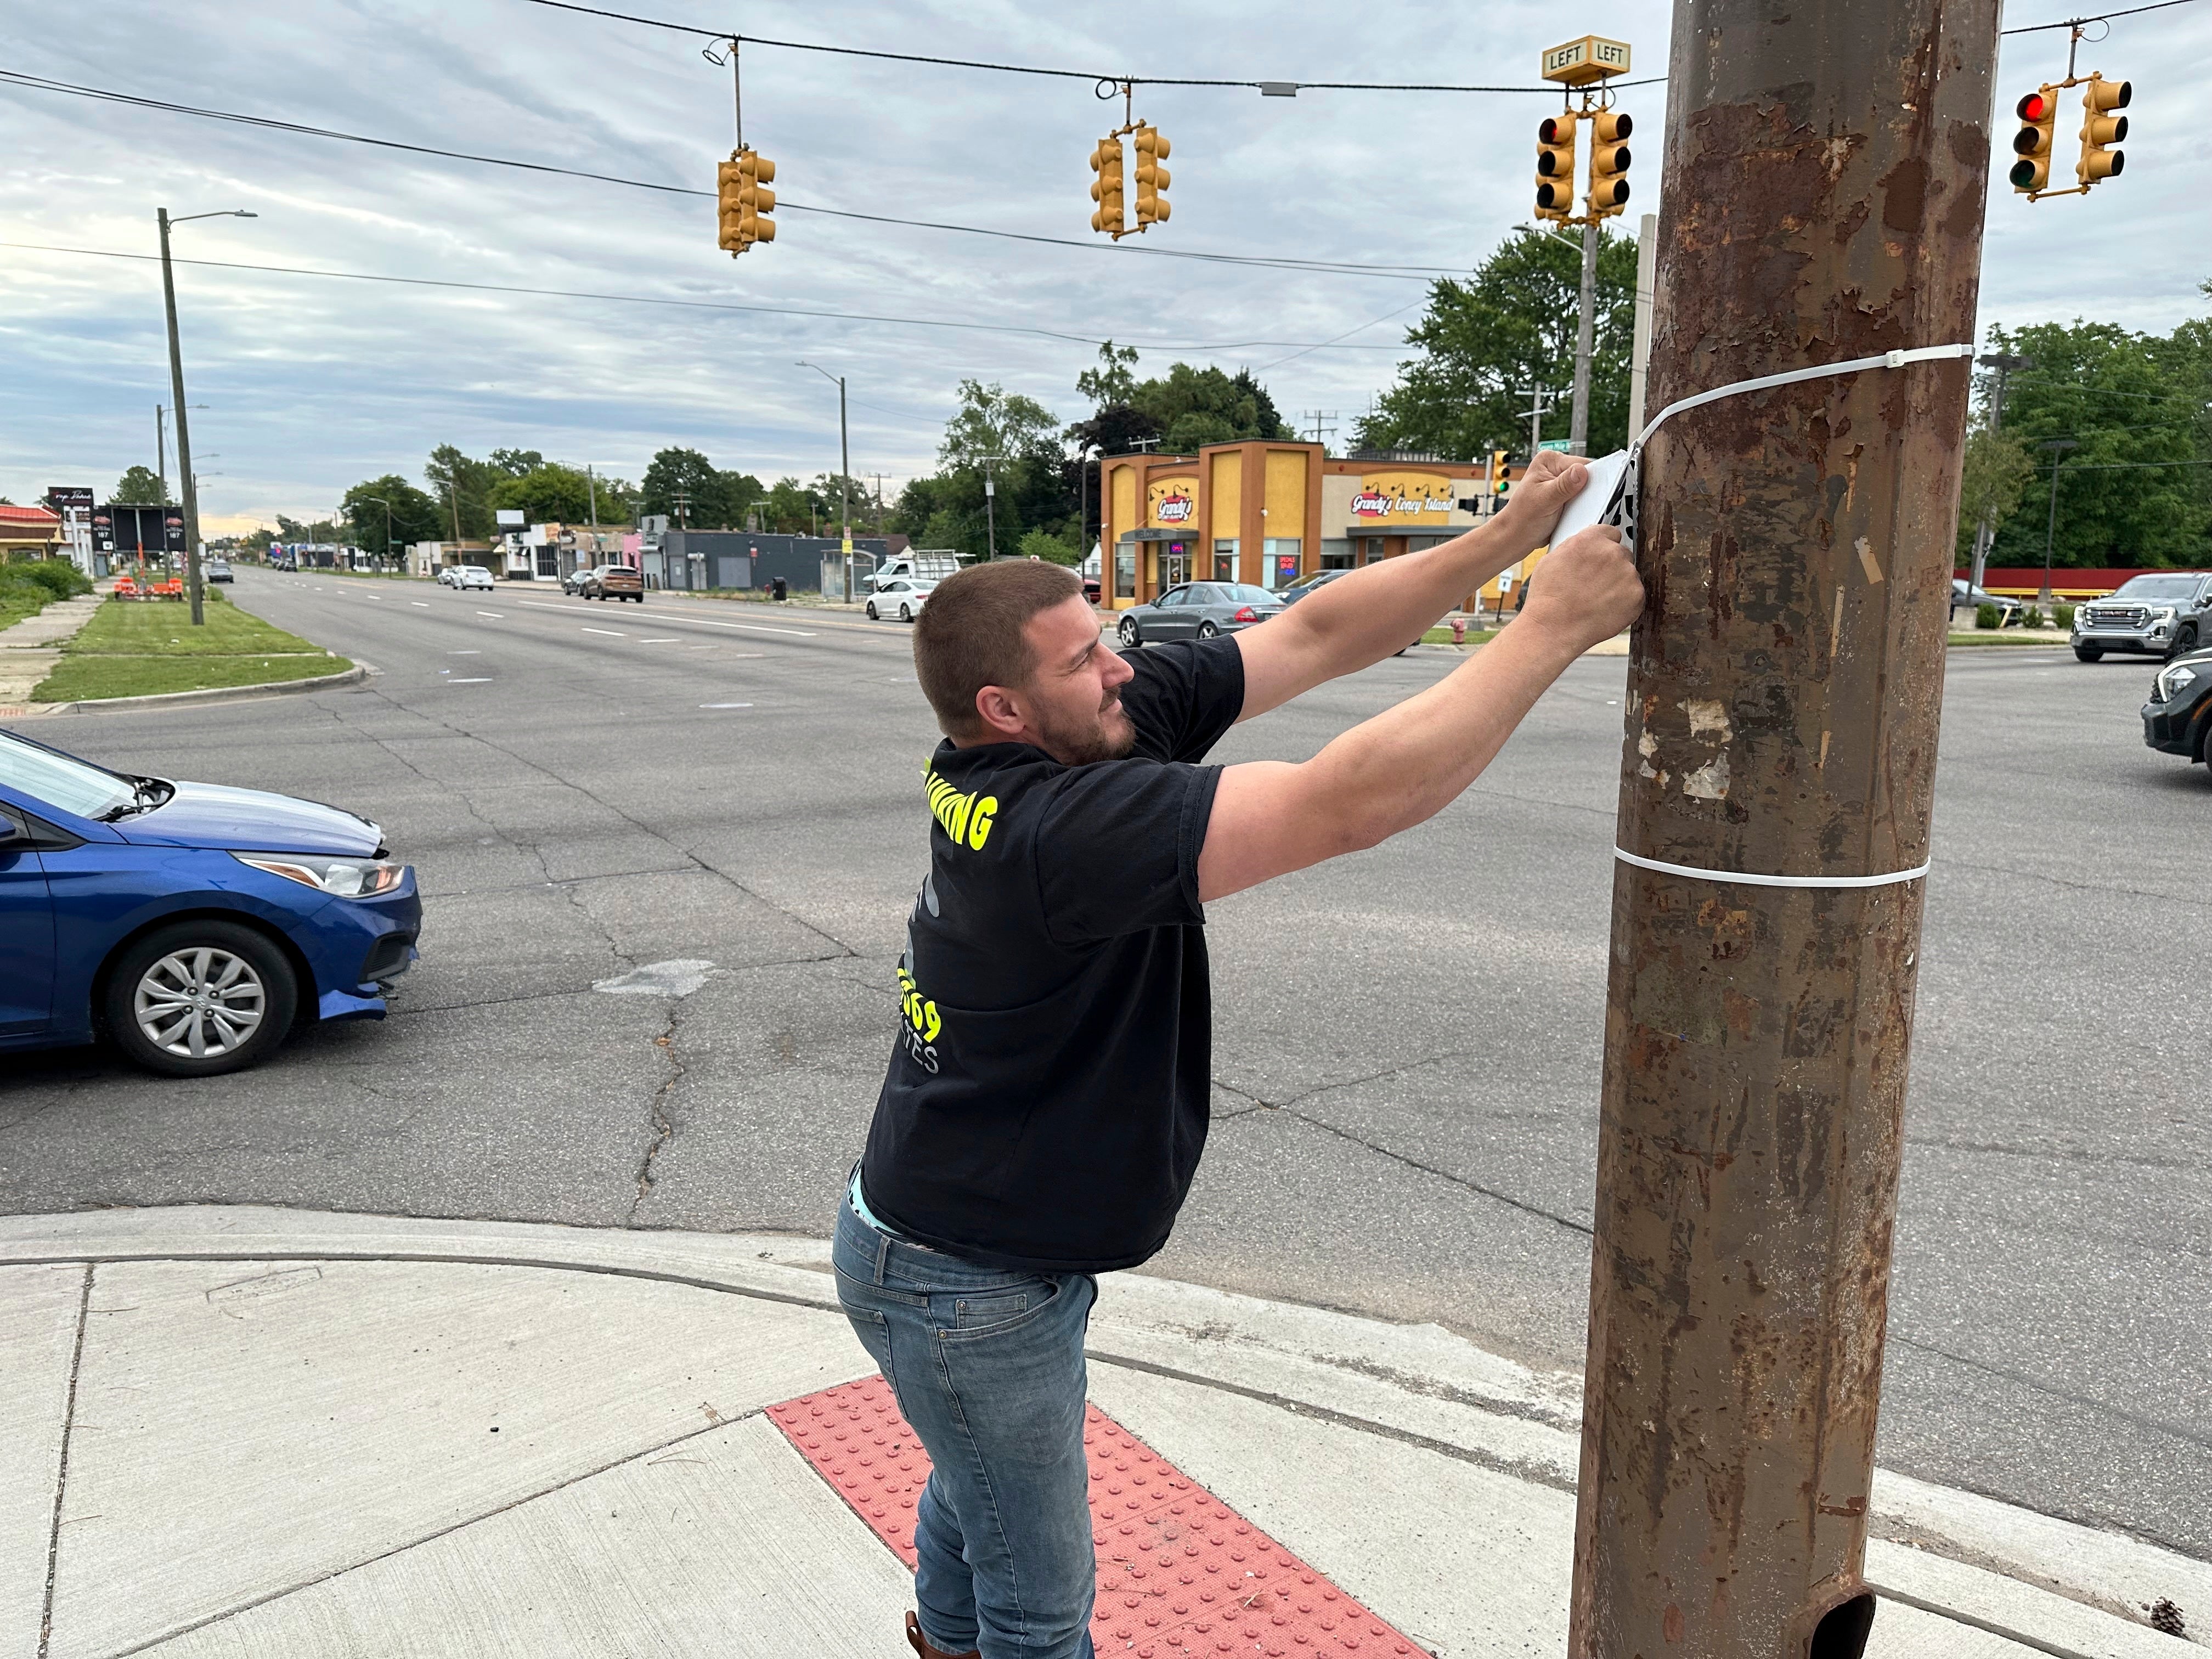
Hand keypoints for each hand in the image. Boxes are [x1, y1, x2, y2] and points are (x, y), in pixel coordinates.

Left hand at [1495, 449, 1588, 554]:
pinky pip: (1585, 498)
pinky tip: (1576, 514)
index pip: (1581, 464)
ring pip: (1589, 488)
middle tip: (1580, 506)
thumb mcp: (1544, 500)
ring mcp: (1564, 481)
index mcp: (1549, 460)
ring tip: (1575, 511)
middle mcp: (1557, 467)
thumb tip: (1581, 471)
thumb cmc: (1523, 517)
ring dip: (1587, 500)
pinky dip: (1584, 507)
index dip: (1590, 479)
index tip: (1590, 495)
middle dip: (1588, 491)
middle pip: (1588, 475)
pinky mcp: (1568, 494)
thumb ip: (1564, 485)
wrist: (1517, 536)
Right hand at [1518, 525, 1643, 654]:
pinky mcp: (1637, 596)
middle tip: (1594, 584)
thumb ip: (1576, 547)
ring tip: (1596, 600)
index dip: (1603, 548)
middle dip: (1611, 567)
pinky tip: (1605, 609)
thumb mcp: (1551, 559)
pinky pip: (1635, 595)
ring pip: (1628, 575)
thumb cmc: (1548, 598)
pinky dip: (1625, 602)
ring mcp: (1627, 574)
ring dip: (1618, 584)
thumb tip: (1585, 547)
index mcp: (1591, 539)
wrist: (1553, 627)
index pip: (1610, 533)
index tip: (1599, 559)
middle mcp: (1612, 552)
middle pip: (1621, 553)